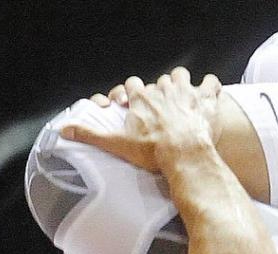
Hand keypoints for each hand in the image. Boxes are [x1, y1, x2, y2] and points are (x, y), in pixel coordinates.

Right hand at [61, 68, 222, 171]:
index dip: (133, 92)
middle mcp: (162, 89)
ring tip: (181, 97)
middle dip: (158, 91)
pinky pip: (211, 82)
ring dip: (181, 83)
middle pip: (157, 81)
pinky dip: (210, 86)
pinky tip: (209, 94)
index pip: (133, 84)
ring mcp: (186, 92)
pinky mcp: (206, 99)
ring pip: (181, 76)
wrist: (184, 154)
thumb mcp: (117, 144)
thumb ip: (91, 135)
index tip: (134, 101)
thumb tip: (66, 131)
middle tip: (159, 107)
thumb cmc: (153, 151)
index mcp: (142, 98)